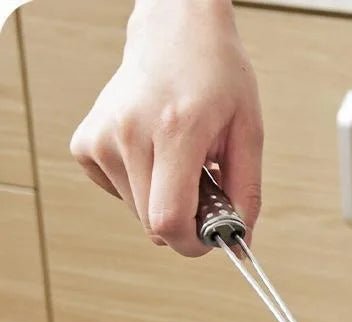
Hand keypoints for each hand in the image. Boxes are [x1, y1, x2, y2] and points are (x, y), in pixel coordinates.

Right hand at [70, 0, 262, 256]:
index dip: (192, 243)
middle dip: (185, 222)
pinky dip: (142, 187)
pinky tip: (154, 154)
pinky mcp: (86, 143)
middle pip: (153, 224)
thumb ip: (246, 193)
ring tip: (180, 162)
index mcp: (175, 130)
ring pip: (137, 212)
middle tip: (206, 192)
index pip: (169, 219)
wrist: (175, 32)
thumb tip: (240, 240)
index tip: (210, 239)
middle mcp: (130, 133)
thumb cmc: (216, 77)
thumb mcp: (248, 133)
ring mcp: (101, 137)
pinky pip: (119, 194)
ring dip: (164, 202)